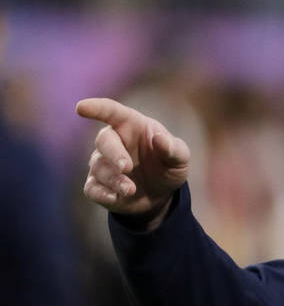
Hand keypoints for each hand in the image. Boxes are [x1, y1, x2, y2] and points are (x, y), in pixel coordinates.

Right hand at [78, 97, 190, 227]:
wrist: (162, 194)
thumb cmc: (168, 166)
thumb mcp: (180, 158)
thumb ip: (174, 148)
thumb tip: (159, 138)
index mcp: (131, 126)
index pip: (111, 111)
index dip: (97, 108)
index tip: (81, 107)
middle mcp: (113, 142)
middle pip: (104, 141)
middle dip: (114, 153)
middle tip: (125, 167)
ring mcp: (102, 163)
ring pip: (100, 168)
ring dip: (115, 180)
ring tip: (131, 189)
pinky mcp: (98, 185)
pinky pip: (92, 189)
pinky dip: (102, 194)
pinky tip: (114, 198)